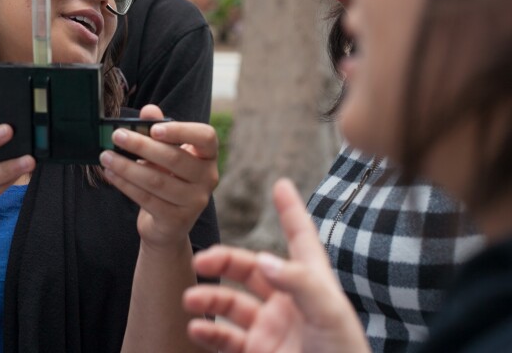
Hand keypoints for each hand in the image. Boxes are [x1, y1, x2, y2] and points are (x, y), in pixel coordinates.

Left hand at [99, 105, 218, 249]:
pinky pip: (147, 199)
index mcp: (208, 156)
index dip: (181, 131)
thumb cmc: (167, 178)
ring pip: (157, 180)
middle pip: (174, 158)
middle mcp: (208, 178)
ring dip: (127, 166)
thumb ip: (159, 129)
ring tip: (106, 156)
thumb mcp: (165, 153)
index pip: (206, 137)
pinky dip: (125, 184)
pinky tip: (110, 174)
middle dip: (141, 145)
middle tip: (116, 135)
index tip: (154, 128)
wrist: (168, 225)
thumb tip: (149, 110)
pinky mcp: (177, 220)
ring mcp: (195, 201)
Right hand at [182, 179, 369, 352]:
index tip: (281, 185)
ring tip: (191, 299)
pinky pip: (225, 337)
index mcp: (311, 282)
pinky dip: (208, 331)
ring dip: (209, 297)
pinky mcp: (257, 351)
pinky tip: (197, 327)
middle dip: (224, 260)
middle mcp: (287, 299)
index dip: (291, 211)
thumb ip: (299, 282)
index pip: (300, 238)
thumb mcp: (330, 313)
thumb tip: (264, 259)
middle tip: (201, 261)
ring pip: (231, 302)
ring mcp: (269, 326)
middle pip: (250, 267)